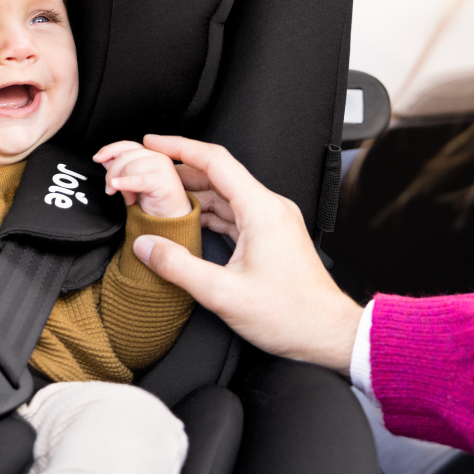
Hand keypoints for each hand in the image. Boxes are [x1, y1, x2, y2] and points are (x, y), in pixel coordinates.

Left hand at [93, 139, 191, 218]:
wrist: (170, 218)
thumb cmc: (153, 199)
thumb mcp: (131, 181)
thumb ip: (119, 168)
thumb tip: (104, 158)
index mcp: (150, 154)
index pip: (127, 145)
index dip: (110, 150)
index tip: (97, 158)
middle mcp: (158, 156)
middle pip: (125, 156)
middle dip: (112, 173)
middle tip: (111, 189)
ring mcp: (163, 166)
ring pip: (130, 167)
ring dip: (122, 185)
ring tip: (128, 198)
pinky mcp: (164, 180)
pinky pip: (138, 179)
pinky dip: (125, 183)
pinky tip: (117, 187)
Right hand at [129, 135, 363, 372]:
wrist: (327, 333)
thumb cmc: (291, 314)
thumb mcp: (223, 294)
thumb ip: (178, 267)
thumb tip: (146, 246)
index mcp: (261, 210)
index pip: (215, 161)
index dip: (179, 147)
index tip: (153, 141)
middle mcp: (269, 207)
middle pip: (218, 174)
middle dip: (179, 170)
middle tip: (146, 171)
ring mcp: (272, 220)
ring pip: (225, 194)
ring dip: (192, 193)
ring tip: (160, 195)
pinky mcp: (271, 234)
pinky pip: (234, 211)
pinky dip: (208, 212)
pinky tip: (188, 220)